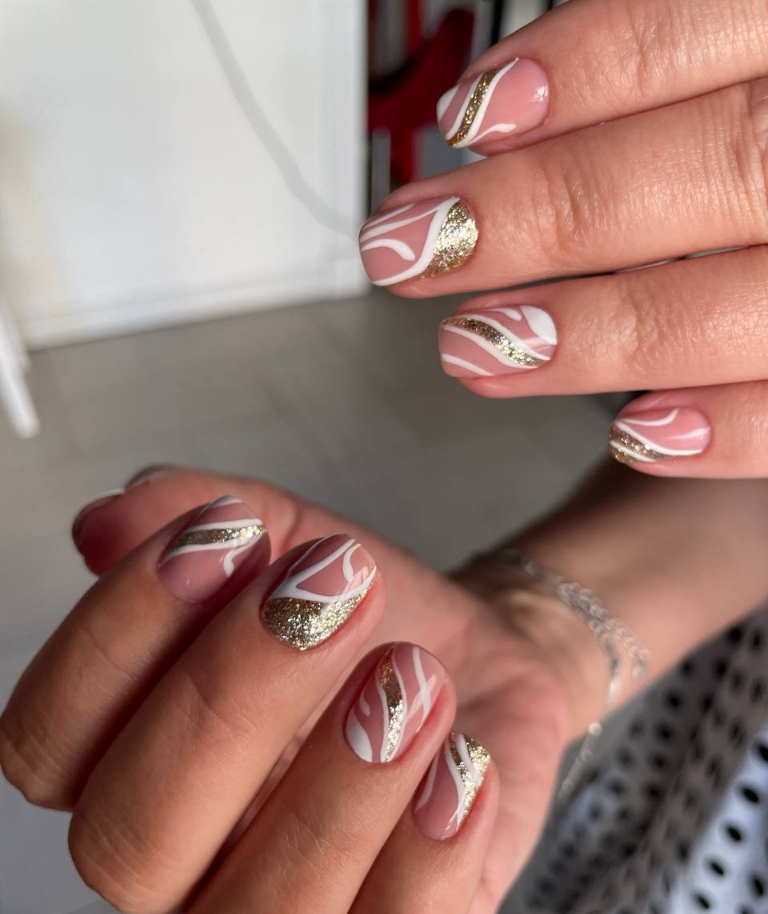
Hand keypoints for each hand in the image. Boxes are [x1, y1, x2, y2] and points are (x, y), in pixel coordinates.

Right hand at [0, 467, 589, 913]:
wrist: (476, 656)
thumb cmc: (361, 612)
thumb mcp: (282, 536)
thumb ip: (194, 515)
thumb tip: (109, 523)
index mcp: (122, 761)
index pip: (45, 744)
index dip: (115, 641)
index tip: (224, 536)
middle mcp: (182, 863)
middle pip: (130, 849)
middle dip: (228, 706)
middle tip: (329, 594)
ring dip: (331, 804)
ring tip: (410, 677)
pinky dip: (424, 868)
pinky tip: (461, 763)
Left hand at [359, 0, 767, 478]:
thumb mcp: (759, 69)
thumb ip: (685, 66)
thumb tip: (510, 120)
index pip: (715, 21)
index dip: (596, 65)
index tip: (474, 118)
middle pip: (725, 164)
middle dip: (547, 214)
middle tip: (411, 250)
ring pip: (756, 295)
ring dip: (603, 330)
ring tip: (474, 349)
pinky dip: (731, 428)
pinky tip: (635, 436)